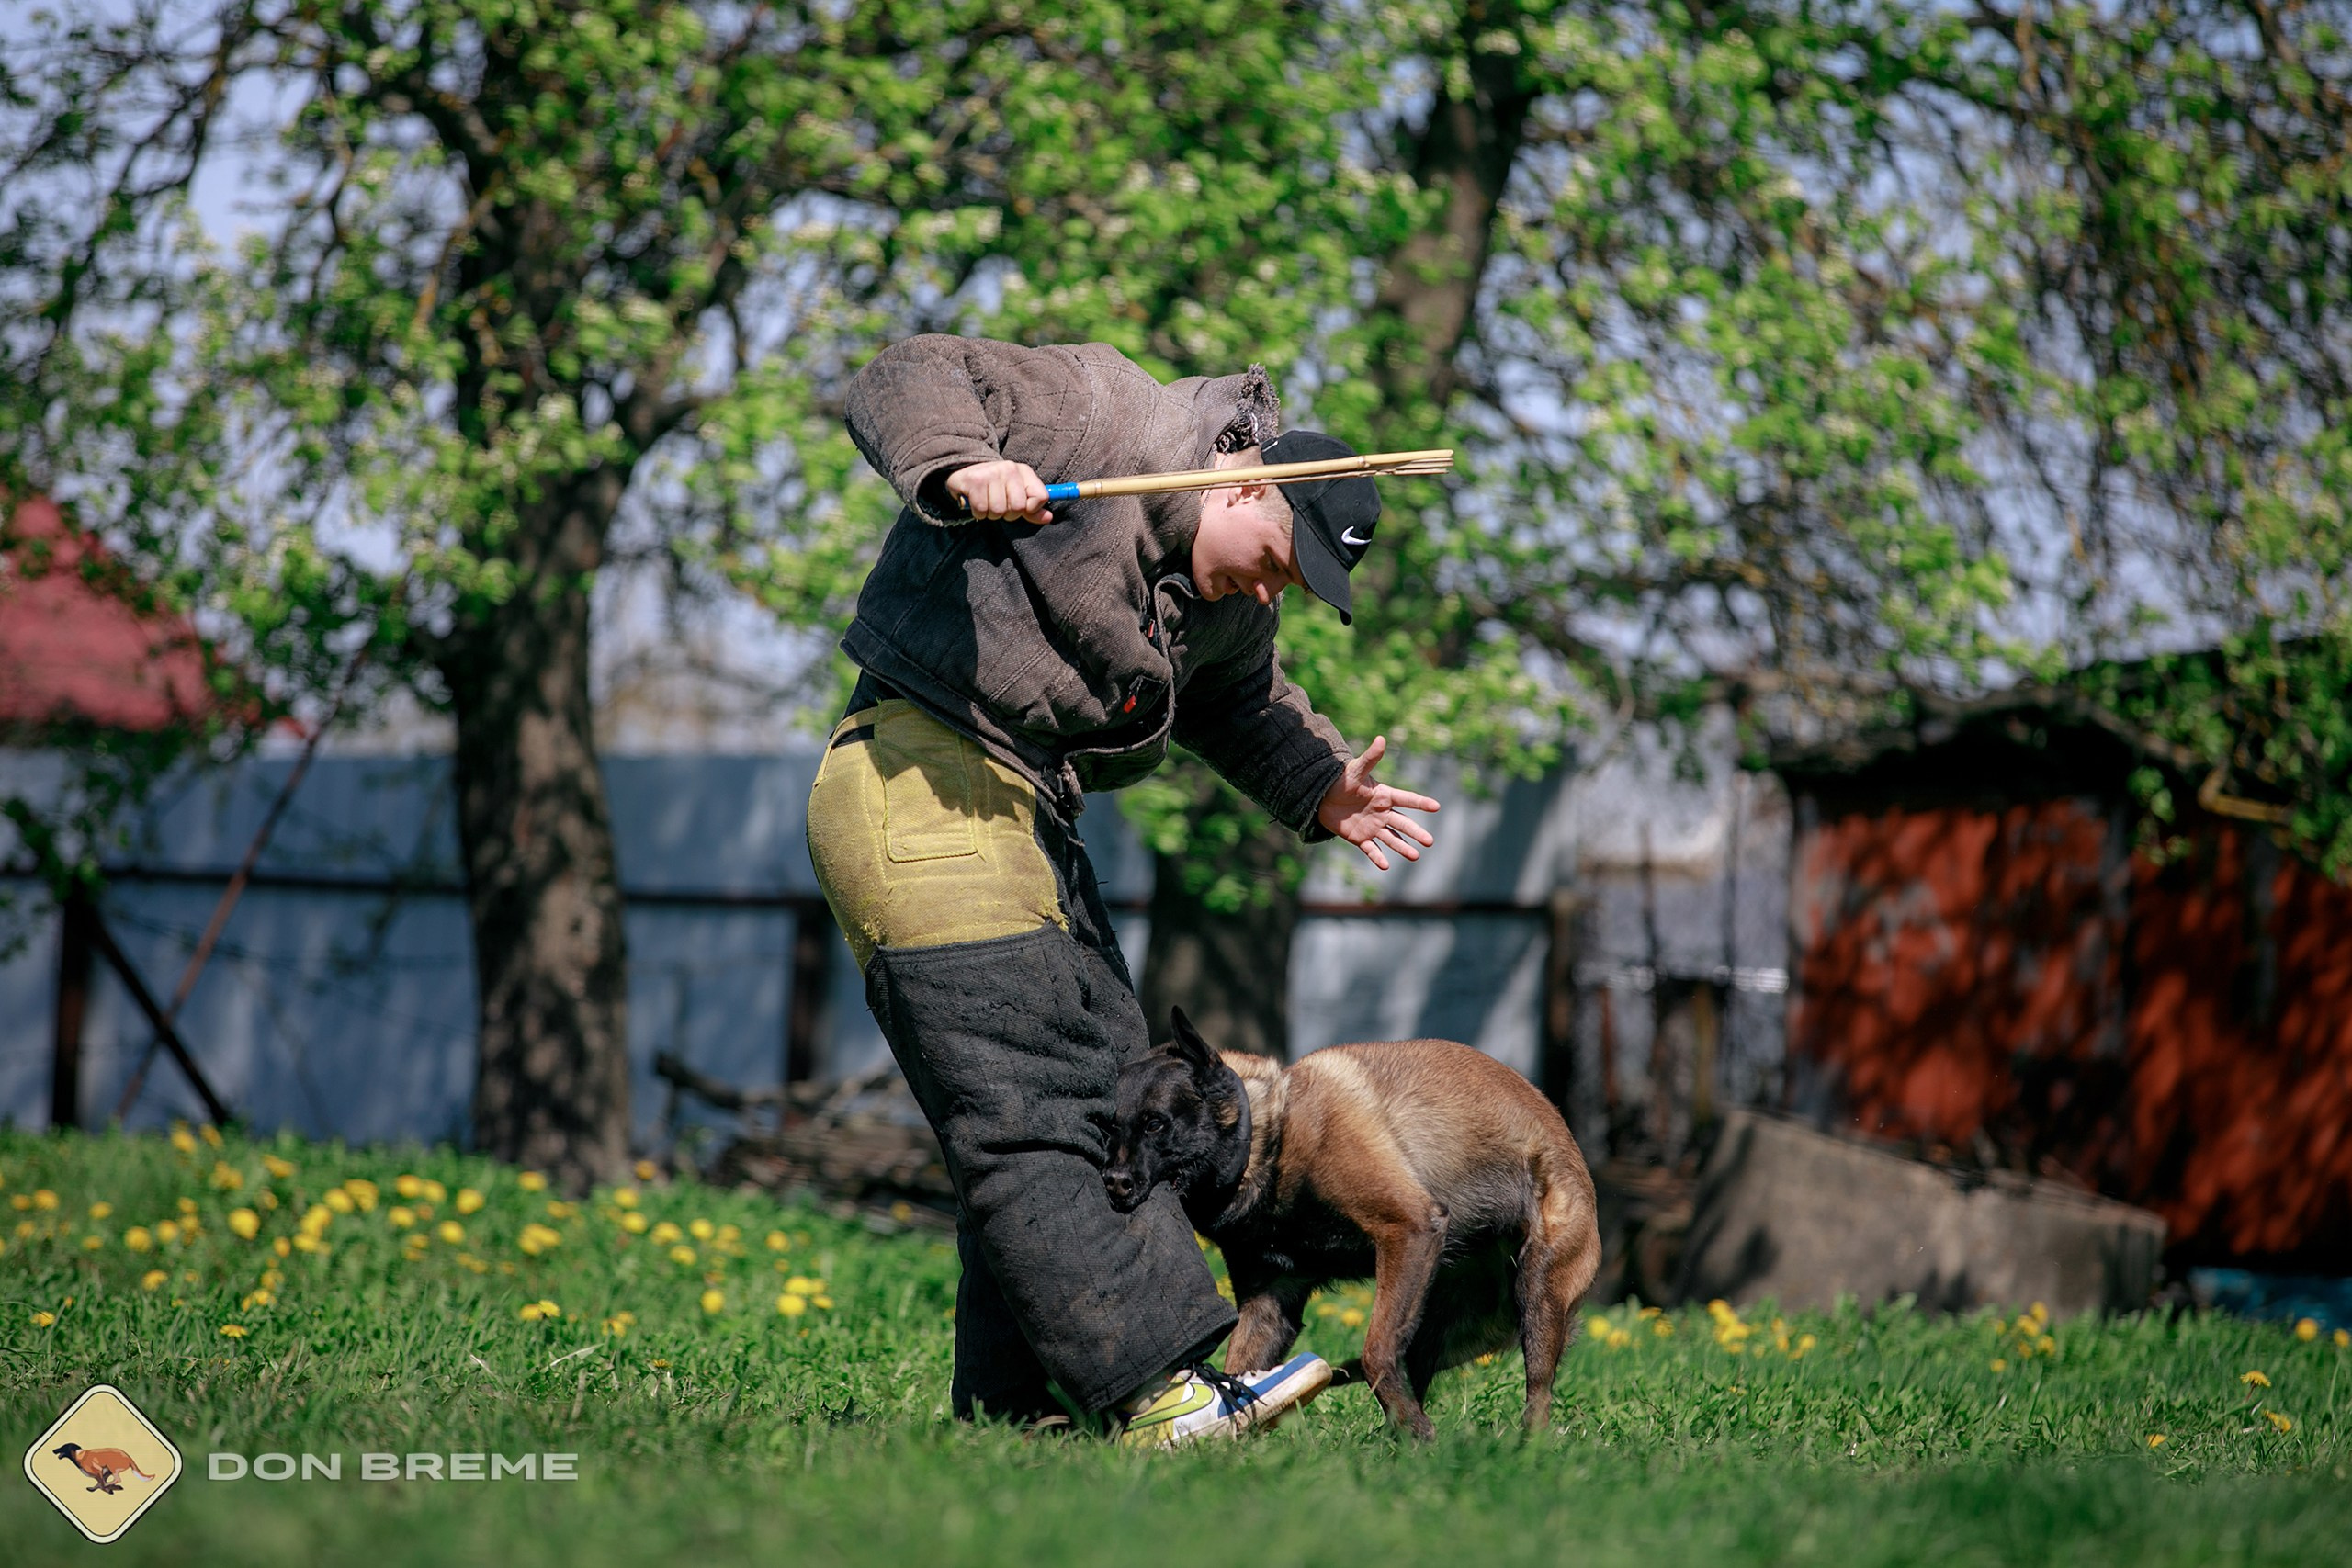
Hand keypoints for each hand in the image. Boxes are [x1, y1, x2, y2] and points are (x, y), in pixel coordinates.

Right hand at [944, 460, 1052, 523]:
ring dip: (991, 514)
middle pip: (1018, 508)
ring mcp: (991, 473)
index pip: (1041, 497)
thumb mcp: (1017, 494)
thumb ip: (1033, 508)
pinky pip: (981, 510)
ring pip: (998, 511)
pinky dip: (978, 513)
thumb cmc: (995, 487)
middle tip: (999, 506)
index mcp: (1024, 471)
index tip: (1022, 507)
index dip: (1032, 509)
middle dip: (1008, 514)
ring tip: (986, 503)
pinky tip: (975, 503)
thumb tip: (1049, 517)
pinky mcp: (974, 481)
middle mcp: (1009, 469)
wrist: (964, 471)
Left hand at [1315, 735, 1439, 870]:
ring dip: (1403, 847)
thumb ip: (1370, 758)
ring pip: (1391, 838)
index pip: (1406, 799)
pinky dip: (1378, 858)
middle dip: (1416, 832)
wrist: (1322, 796)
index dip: (1420, 803)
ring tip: (1415, 856)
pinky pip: (1371, 849)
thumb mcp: (1355, 769)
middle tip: (1430, 841)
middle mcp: (1382, 813)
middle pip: (1403, 823)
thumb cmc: (1341, 780)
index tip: (1436, 807)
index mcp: (1384, 796)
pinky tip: (1386, 866)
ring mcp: (1372, 826)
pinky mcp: (1359, 838)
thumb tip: (1381, 738)